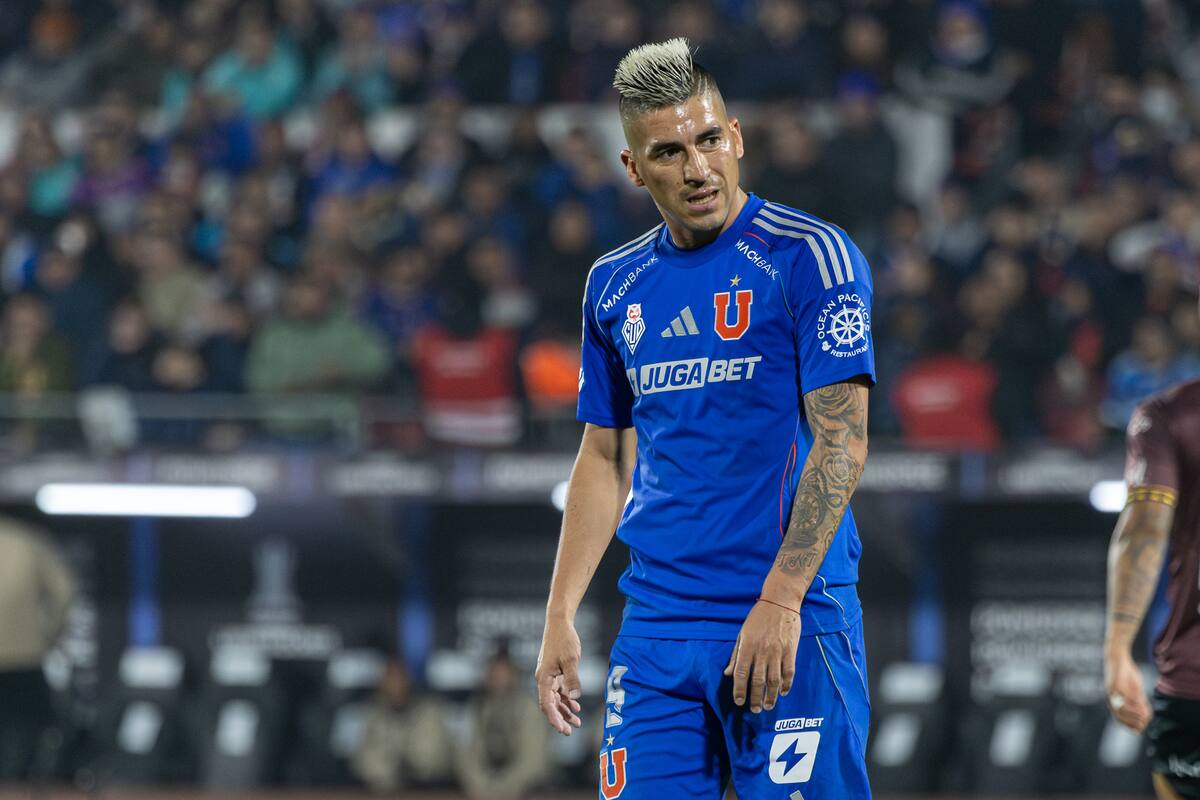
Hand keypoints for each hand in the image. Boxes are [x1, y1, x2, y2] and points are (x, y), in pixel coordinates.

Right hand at [535, 616, 583, 735]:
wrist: (559, 623)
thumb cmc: (564, 639)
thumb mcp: (571, 659)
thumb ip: (572, 679)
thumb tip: (574, 698)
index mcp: (544, 677)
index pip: (546, 704)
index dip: (554, 718)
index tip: (562, 730)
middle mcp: (544, 679)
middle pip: (550, 704)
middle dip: (559, 719)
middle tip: (569, 732)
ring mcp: (549, 676)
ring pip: (555, 699)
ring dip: (564, 711)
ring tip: (576, 722)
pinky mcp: (555, 672)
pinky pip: (559, 691)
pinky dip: (566, 699)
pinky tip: (575, 706)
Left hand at [724, 599, 800, 712]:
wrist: (780, 602)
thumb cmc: (758, 617)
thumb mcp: (742, 633)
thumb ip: (735, 655)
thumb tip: (727, 673)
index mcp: (747, 647)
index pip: (741, 674)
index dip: (740, 690)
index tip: (739, 702)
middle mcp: (762, 651)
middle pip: (758, 681)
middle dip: (755, 698)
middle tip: (755, 710)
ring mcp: (777, 652)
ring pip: (774, 680)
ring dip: (771, 696)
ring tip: (768, 706)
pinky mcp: (791, 651)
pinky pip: (789, 672)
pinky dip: (786, 685)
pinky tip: (783, 692)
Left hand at [1105, 649, 1151, 731]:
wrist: (1119, 656)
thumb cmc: (1127, 673)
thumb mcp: (1135, 689)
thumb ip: (1139, 701)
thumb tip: (1146, 716)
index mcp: (1114, 700)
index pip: (1119, 718)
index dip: (1128, 726)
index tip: (1138, 730)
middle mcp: (1110, 697)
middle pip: (1118, 715)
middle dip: (1132, 722)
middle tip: (1143, 725)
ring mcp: (1111, 691)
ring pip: (1119, 708)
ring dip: (1133, 714)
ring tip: (1144, 716)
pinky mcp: (1113, 684)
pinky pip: (1121, 696)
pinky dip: (1131, 702)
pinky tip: (1140, 703)